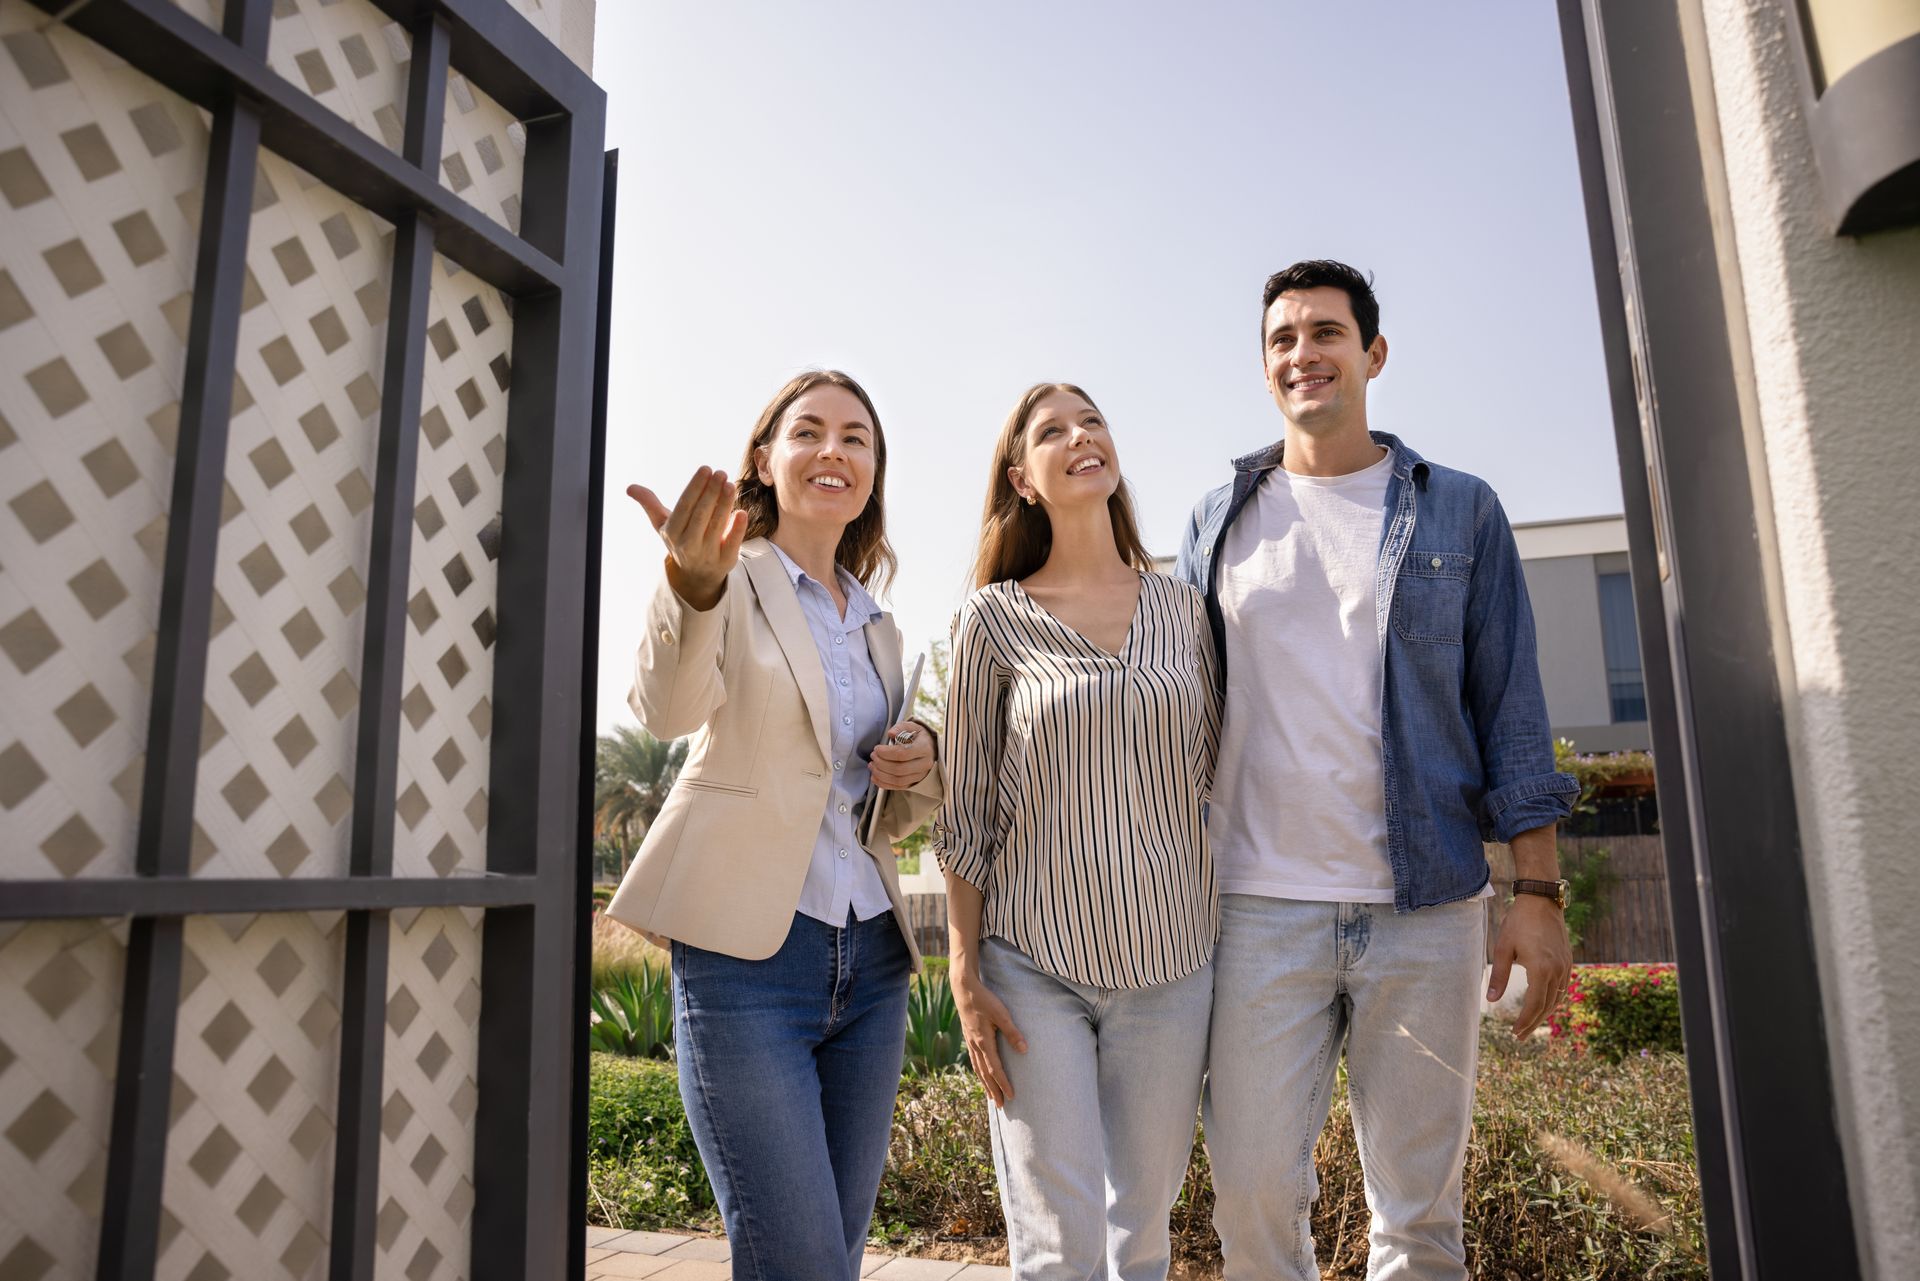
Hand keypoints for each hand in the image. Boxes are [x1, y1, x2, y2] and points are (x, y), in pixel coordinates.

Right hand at [627, 467, 746, 609]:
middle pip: (701, 515)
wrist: (696, 576)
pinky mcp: (725, 561)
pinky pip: (732, 543)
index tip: (706, 469)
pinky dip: (737, 528)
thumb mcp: (663, 525)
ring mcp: (707, 554)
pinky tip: (742, 512)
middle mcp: (688, 545)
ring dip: (724, 504)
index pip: (685, 506)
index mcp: (672, 533)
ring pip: (717, 526)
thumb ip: (650, 505)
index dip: (695, 487)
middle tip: (721, 473)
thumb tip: (630, 488)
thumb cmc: (681, 541)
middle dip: (711, 492)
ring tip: (731, 485)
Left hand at [868, 720, 934, 789]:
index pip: (903, 753)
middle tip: (873, 756)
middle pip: (899, 769)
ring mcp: (920, 776)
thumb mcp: (912, 726)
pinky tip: (874, 777)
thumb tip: (891, 733)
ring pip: (898, 780)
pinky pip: (898, 787)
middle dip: (881, 764)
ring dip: (881, 774)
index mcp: (924, 748)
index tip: (877, 748)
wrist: (930, 748)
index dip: (886, 753)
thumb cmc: (918, 736)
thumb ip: (900, 727)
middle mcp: (924, 764)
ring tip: (872, 766)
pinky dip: (884, 784)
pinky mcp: (914, 783)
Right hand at [951, 964, 1025, 1106]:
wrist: (963, 989)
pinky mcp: (969, 1037)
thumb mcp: (1001, 1014)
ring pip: (978, 1069)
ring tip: (990, 1096)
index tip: (1011, 1096)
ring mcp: (970, 1042)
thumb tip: (1024, 1050)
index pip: (995, 1069)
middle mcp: (976, 1046)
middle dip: (993, 1090)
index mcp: (984, 1042)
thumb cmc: (984, 1000)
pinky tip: (981, 1074)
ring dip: (985, 1084)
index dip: (1003, 1083)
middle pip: (985, 1074)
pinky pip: (974, 1060)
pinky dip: (979, 1072)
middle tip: (1000, 1106)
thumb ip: (1012, 1032)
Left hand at [1489, 894, 1571, 1038]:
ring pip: (1557, 998)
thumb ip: (1498, 975)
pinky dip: (1552, 1000)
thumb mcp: (1503, 948)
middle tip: (1520, 1036)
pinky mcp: (1568, 961)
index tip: (1514, 1032)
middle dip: (1534, 1022)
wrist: (1542, 901)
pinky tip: (1543, 1005)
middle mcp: (1558, 970)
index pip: (1535, 1005)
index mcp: (1542, 969)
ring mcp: (1566, 966)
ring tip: (1530, 1024)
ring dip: (1544, 1013)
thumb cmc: (1519, 923)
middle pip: (1547, 1006)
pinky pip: (1562, 988)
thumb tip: (1490, 1000)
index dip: (1525, 1021)